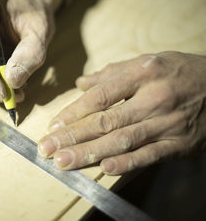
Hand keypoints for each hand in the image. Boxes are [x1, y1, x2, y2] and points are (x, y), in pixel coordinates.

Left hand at [38, 51, 205, 174]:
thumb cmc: (180, 72)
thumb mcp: (148, 61)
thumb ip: (112, 73)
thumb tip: (81, 82)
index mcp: (144, 73)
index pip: (100, 96)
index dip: (74, 112)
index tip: (53, 124)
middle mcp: (155, 98)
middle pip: (106, 120)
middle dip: (73, 136)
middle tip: (48, 148)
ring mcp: (168, 123)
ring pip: (123, 140)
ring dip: (90, 153)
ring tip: (64, 161)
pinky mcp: (180, 143)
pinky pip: (149, 155)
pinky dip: (127, 163)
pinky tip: (104, 169)